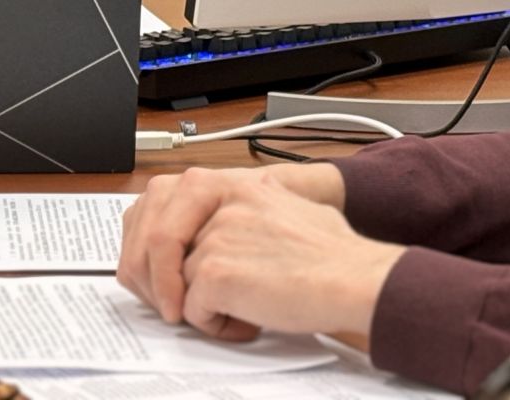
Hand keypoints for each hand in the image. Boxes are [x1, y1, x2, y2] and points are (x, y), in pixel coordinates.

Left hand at [118, 165, 400, 342]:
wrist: (359, 279)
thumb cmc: (333, 254)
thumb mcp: (282, 206)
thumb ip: (240, 211)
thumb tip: (208, 235)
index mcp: (228, 184)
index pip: (159, 203)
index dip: (151, 242)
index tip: (157, 268)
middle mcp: (216, 203)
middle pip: (152, 242)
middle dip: (155, 279)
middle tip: (177, 305)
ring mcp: (213, 236)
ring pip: (172, 280)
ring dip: (196, 304)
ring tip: (239, 310)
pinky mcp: (215, 272)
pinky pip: (191, 309)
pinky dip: (215, 325)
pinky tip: (250, 322)